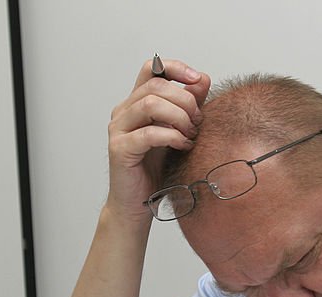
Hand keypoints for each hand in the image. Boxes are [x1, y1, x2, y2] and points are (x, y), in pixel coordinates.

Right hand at [106, 57, 210, 223]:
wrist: (138, 203)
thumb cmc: (156, 169)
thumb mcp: (178, 131)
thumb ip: (188, 105)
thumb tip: (202, 79)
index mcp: (136, 103)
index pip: (152, 69)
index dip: (176, 68)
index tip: (197, 80)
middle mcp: (124, 111)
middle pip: (155, 86)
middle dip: (184, 100)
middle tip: (198, 121)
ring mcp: (119, 129)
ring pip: (150, 104)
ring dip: (179, 117)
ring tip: (191, 133)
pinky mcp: (120, 149)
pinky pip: (148, 133)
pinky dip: (171, 136)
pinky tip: (183, 145)